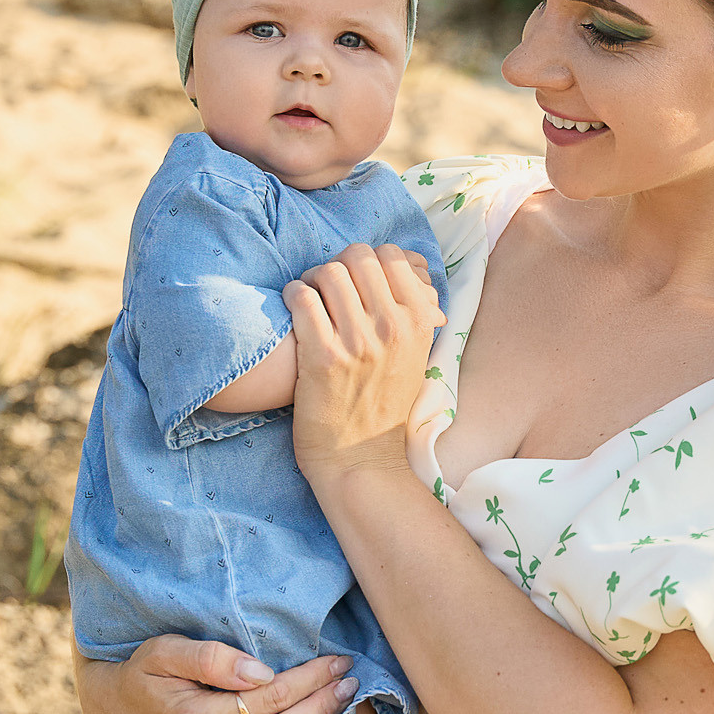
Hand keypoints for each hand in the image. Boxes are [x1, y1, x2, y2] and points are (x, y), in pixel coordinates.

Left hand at [285, 241, 444, 486]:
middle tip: (326, 287)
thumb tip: (413, 266)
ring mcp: (358, 341)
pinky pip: (302, 298)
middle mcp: (393, 327)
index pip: (390, 256)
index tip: (354, 279)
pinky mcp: (322, 356)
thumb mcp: (416, 355)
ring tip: (309, 298)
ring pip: (328, 272)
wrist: (360, 457)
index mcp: (420, 321)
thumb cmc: (384, 403)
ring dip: (312, 279)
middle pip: (356, 256)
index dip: (366, 260)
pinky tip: (294, 309)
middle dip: (337, 265)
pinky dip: (293, 295)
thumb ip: (415, 310)